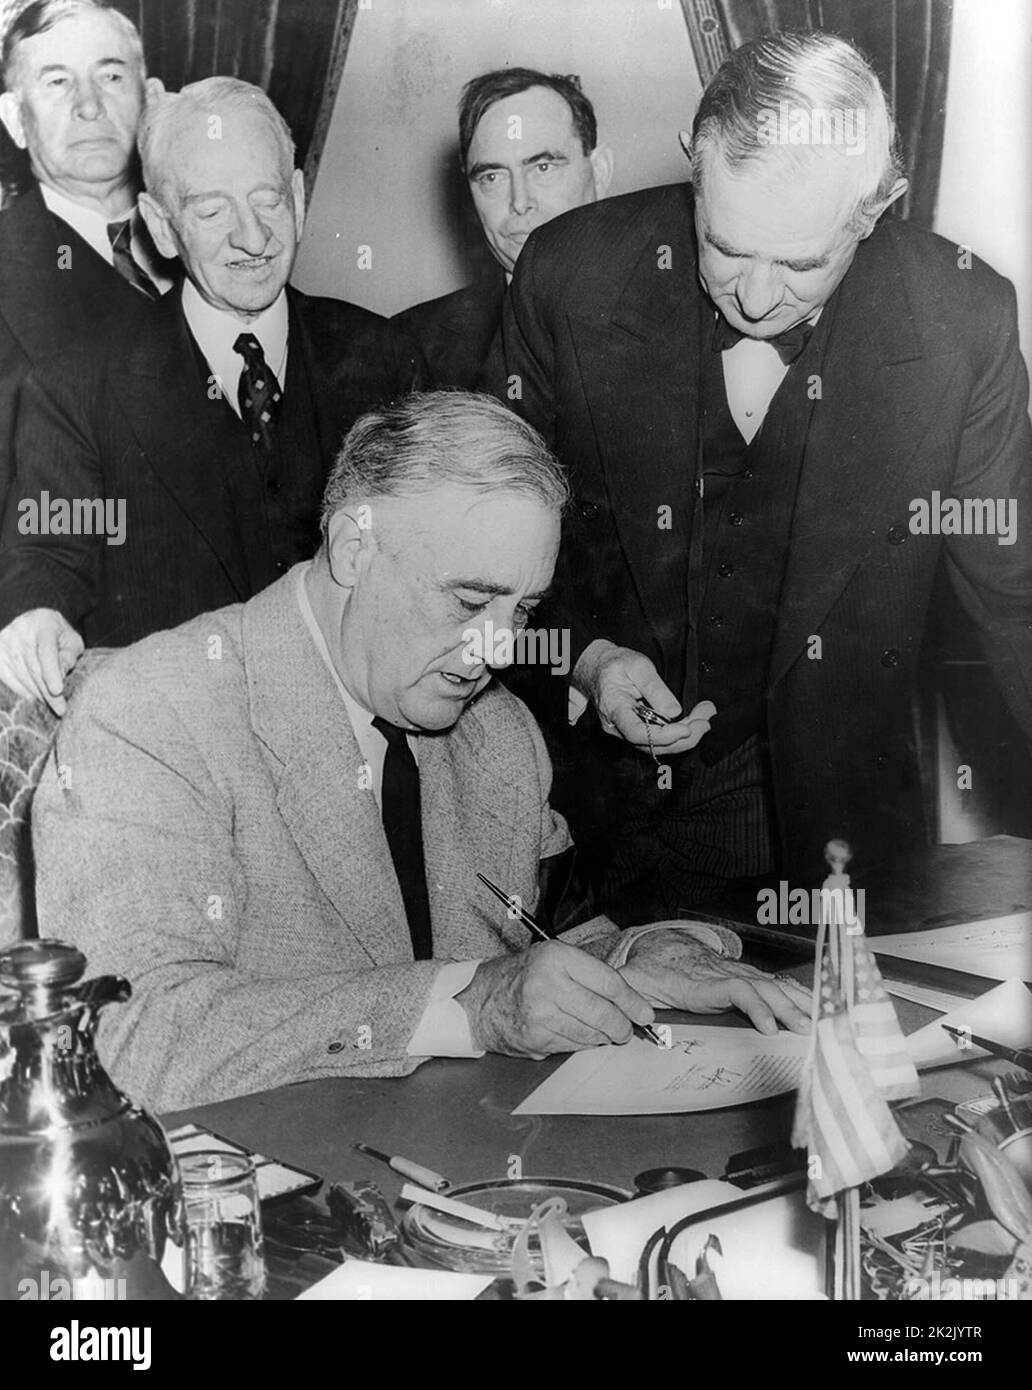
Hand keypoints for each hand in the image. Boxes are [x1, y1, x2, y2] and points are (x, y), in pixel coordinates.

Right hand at [0, 608, 83, 714]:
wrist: (32, 621)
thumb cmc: (57, 634)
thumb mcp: (71, 640)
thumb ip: (69, 657)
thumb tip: (60, 677)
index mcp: (44, 624)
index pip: (47, 651)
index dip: (52, 672)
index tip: (58, 691)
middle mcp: (21, 630)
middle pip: (33, 667)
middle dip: (47, 692)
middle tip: (60, 709)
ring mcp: (6, 641)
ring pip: (21, 675)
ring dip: (36, 693)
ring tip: (50, 705)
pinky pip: (8, 678)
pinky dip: (22, 690)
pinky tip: (33, 698)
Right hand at [456, 940, 655, 1057]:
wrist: (480, 1000)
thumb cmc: (521, 977)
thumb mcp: (553, 959)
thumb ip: (588, 974)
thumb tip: (629, 999)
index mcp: (557, 957)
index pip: (608, 982)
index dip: (632, 1001)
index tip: (644, 1012)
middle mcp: (548, 983)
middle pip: (604, 1012)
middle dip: (622, 1026)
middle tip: (627, 1030)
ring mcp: (541, 1013)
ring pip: (592, 1033)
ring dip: (604, 1037)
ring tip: (603, 1032)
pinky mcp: (536, 1037)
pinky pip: (574, 1046)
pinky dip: (583, 1044)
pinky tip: (578, 1035)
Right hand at [573, 640, 714, 756]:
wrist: (597, 669)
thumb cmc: (616, 664)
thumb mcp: (637, 666)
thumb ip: (655, 688)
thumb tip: (674, 712)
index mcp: (614, 708)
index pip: (638, 733)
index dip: (664, 736)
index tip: (687, 728)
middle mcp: (617, 727)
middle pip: (652, 745)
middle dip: (684, 736)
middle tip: (707, 719)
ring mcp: (625, 732)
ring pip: (658, 746)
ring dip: (686, 735)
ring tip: (706, 715)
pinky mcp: (635, 732)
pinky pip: (657, 740)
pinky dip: (678, 732)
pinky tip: (695, 719)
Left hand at [619, 930, 812, 1034]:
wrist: (662, 947)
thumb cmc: (650, 970)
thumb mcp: (633, 982)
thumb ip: (629, 996)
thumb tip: (627, 1015)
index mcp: (701, 981)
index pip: (734, 990)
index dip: (753, 1006)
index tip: (768, 1027)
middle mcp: (724, 974)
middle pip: (762, 987)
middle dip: (786, 1008)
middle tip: (805, 1030)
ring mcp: (738, 973)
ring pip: (772, 984)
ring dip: (797, 1002)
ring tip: (819, 1023)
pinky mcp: (745, 977)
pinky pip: (774, 984)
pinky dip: (797, 994)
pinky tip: (816, 1006)